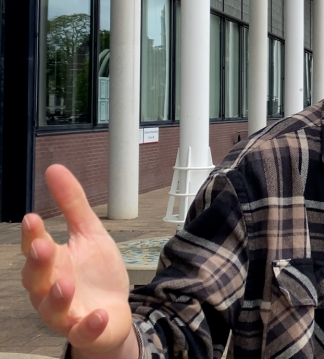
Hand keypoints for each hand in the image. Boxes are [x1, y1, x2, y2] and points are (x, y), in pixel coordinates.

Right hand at [21, 165, 135, 356]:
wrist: (114, 314)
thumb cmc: (95, 275)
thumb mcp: (90, 235)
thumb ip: (73, 205)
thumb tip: (54, 169)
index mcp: (51, 264)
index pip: (35, 248)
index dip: (32, 235)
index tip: (33, 218)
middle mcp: (50, 290)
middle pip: (36, 279)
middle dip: (38, 263)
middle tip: (43, 246)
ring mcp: (66, 313)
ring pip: (52, 309)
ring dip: (57, 296)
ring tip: (66, 283)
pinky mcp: (86, 331)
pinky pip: (82, 332)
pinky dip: (88, 325)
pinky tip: (98, 315)